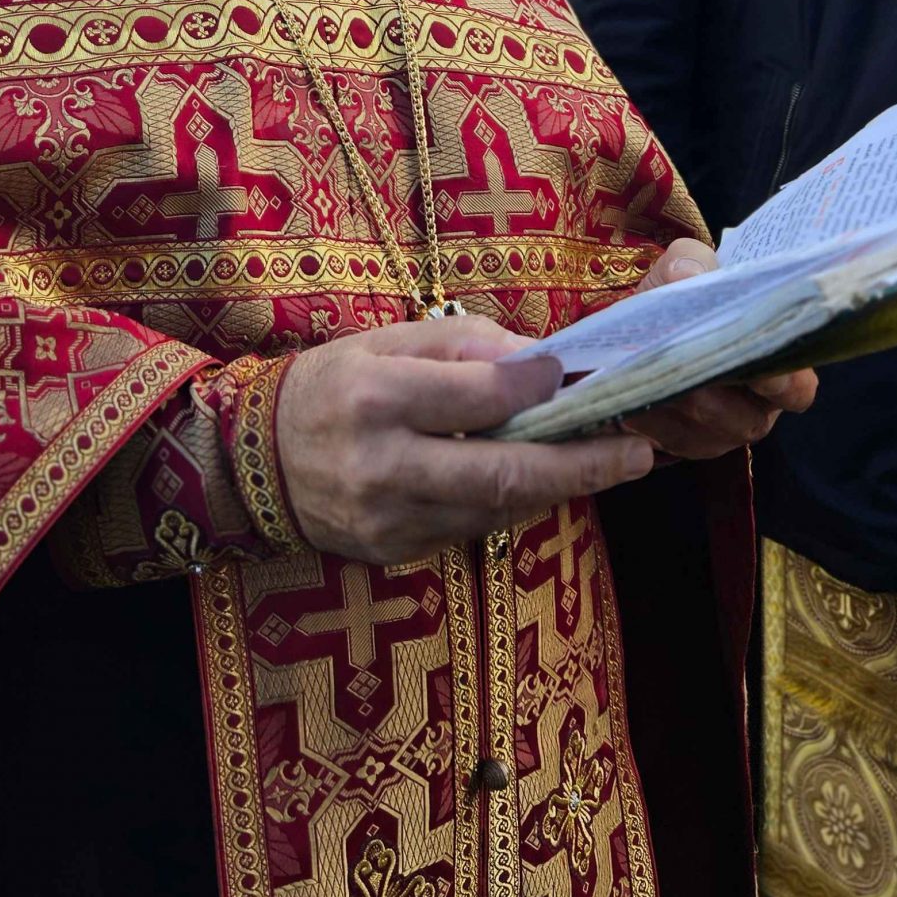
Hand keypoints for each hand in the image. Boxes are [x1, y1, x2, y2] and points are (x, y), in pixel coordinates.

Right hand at [276, 315, 654, 564]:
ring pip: (495, 510)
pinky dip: (509, 503)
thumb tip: (538, 363)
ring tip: (604, 462)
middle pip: (501, 474)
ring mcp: (388, 520)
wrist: (256, 460)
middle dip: (581, 466)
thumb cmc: (331, 385)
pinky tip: (536, 481)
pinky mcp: (394, 554)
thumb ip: (462, 348)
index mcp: (376, 397)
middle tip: (639, 452)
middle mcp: (382, 465)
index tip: (575, 374)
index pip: (477, 396)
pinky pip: (470, 529)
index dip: (536, 386)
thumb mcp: (384, 342)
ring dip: (555, 486)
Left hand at [622, 238, 817, 459]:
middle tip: (685, 357)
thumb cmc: (683, 295)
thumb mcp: (688, 267)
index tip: (762, 367)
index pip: (798, 390)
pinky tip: (629, 387)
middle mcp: (753, 410)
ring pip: (701, 430)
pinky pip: (663, 437)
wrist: (642, 323)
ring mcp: (716, 435)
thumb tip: (688, 274)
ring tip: (649, 367)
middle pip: (743, 416)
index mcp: (776, 369)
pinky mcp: (677, 445)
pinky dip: (646, 413)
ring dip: (676, 399)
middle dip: (713, 387)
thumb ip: (693, 261)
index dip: (785, 382)